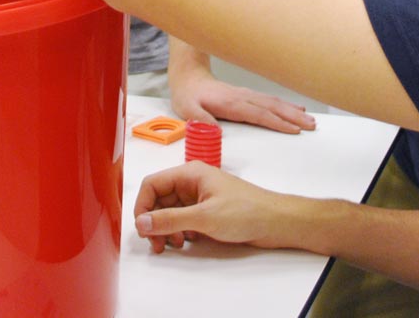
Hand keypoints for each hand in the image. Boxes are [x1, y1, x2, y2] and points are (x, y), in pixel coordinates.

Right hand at [133, 163, 307, 253]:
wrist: (276, 222)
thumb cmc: (247, 211)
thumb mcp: (204, 217)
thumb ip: (170, 220)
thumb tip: (142, 223)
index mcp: (190, 174)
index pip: (152, 184)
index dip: (143, 206)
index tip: (143, 228)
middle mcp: (192, 183)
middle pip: (158, 200)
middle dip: (154, 222)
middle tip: (157, 243)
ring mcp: (199, 198)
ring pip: (169, 212)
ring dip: (166, 229)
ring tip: (174, 244)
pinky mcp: (206, 211)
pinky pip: (182, 220)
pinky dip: (179, 231)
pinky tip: (187, 241)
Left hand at [172, 72, 314, 134]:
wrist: (189, 78)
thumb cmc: (189, 97)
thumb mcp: (188, 110)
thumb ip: (201, 120)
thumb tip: (216, 131)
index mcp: (231, 104)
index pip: (259, 114)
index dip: (277, 122)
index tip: (294, 130)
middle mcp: (243, 98)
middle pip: (273, 107)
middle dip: (293, 116)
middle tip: (312, 126)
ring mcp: (247, 96)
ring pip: (274, 103)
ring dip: (293, 111)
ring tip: (310, 119)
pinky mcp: (248, 96)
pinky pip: (270, 101)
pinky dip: (286, 106)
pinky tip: (296, 109)